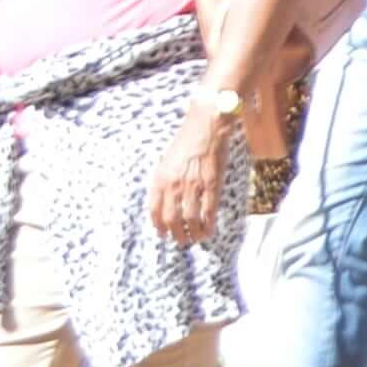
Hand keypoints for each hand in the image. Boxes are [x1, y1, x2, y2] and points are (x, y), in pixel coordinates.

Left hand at [150, 105, 235, 243]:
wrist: (206, 127)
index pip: (154, 211)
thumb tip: (166, 202)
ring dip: (193, 233)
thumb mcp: (167, 162)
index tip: (163, 234)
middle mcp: (173, 185)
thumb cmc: (187, 141)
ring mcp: (193, 186)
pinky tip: (210, 229)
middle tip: (181, 240)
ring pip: (190, 219)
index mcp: (160, 179)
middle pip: (171, 219)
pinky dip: (208, 224)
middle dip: (176, 234)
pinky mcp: (211, 184)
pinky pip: (208, 210)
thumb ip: (165, 182)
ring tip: (196, 239)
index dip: (158, 227)